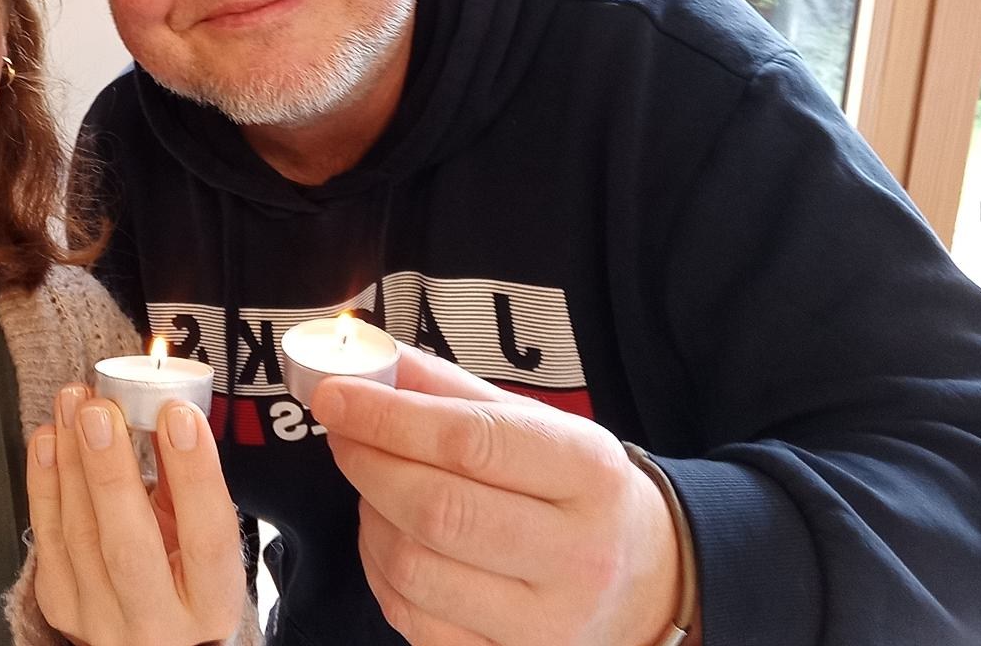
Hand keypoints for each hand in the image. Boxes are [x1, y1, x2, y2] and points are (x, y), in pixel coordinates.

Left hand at [26, 385, 245, 645]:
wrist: (150, 640)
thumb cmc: (185, 579)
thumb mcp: (203, 541)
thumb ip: (188, 485)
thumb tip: (164, 411)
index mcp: (210, 602)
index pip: (207, 538)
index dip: (194, 473)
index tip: (178, 415)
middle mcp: (157, 622)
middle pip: (128, 547)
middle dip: (110, 470)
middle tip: (100, 411)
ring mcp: (102, 621)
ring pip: (79, 537)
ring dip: (70, 461)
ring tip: (72, 406)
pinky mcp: (62, 609)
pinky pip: (47, 541)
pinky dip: (44, 484)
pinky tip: (48, 441)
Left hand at [310, 346, 681, 645]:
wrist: (644, 578)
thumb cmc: (577, 490)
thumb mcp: (538, 423)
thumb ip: (450, 389)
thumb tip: (369, 361)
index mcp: (588, 473)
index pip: (471, 441)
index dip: (388, 417)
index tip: (336, 394)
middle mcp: (577, 554)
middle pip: (437, 510)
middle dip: (368, 462)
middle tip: (343, 432)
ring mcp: (546, 622)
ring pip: (413, 569)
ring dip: (369, 515)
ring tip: (375, 483)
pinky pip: (410, 617)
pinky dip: (379, 568)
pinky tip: (389, 534)